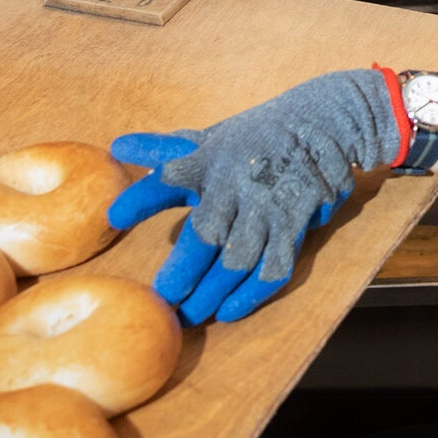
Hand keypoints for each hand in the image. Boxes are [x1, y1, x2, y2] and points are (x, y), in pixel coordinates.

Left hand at [107, 70, 404, 324]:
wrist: (323, 123)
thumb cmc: (253, 138)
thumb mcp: (208, 138)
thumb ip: (162, 149)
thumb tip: (116, 147)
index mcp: (208, 161)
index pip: (168, 177)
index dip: (142, 198)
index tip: (114, 216)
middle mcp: (236, 184)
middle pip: (205, 234)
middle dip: (183, 271)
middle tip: (162, 300)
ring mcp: (268, 205)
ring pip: (238, 259)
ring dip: (213, 291)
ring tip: (190, 315)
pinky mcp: (295, 222)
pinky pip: (274, 266)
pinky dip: (251, 294)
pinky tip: (228, 312)